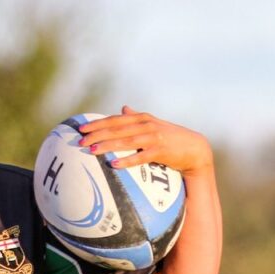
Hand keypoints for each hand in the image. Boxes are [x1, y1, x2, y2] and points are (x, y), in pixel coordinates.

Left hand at [77, 105, 213, 174]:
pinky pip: (140, 157)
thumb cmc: (169, 138)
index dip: (97, 124)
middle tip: (79, 141)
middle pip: (116, 129)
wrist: (194, 148)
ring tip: (92, 150)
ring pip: (126, 141)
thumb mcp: (152, 125)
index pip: (114, 120)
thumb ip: (136, 118)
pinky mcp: (160, 151)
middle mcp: (146, 125)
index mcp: (141, 119)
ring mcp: (153, 138)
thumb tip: (123, 109)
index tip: (80, 129)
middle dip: (97, 134)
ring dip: (108, 145)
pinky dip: (127, 160)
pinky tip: (114, 164)